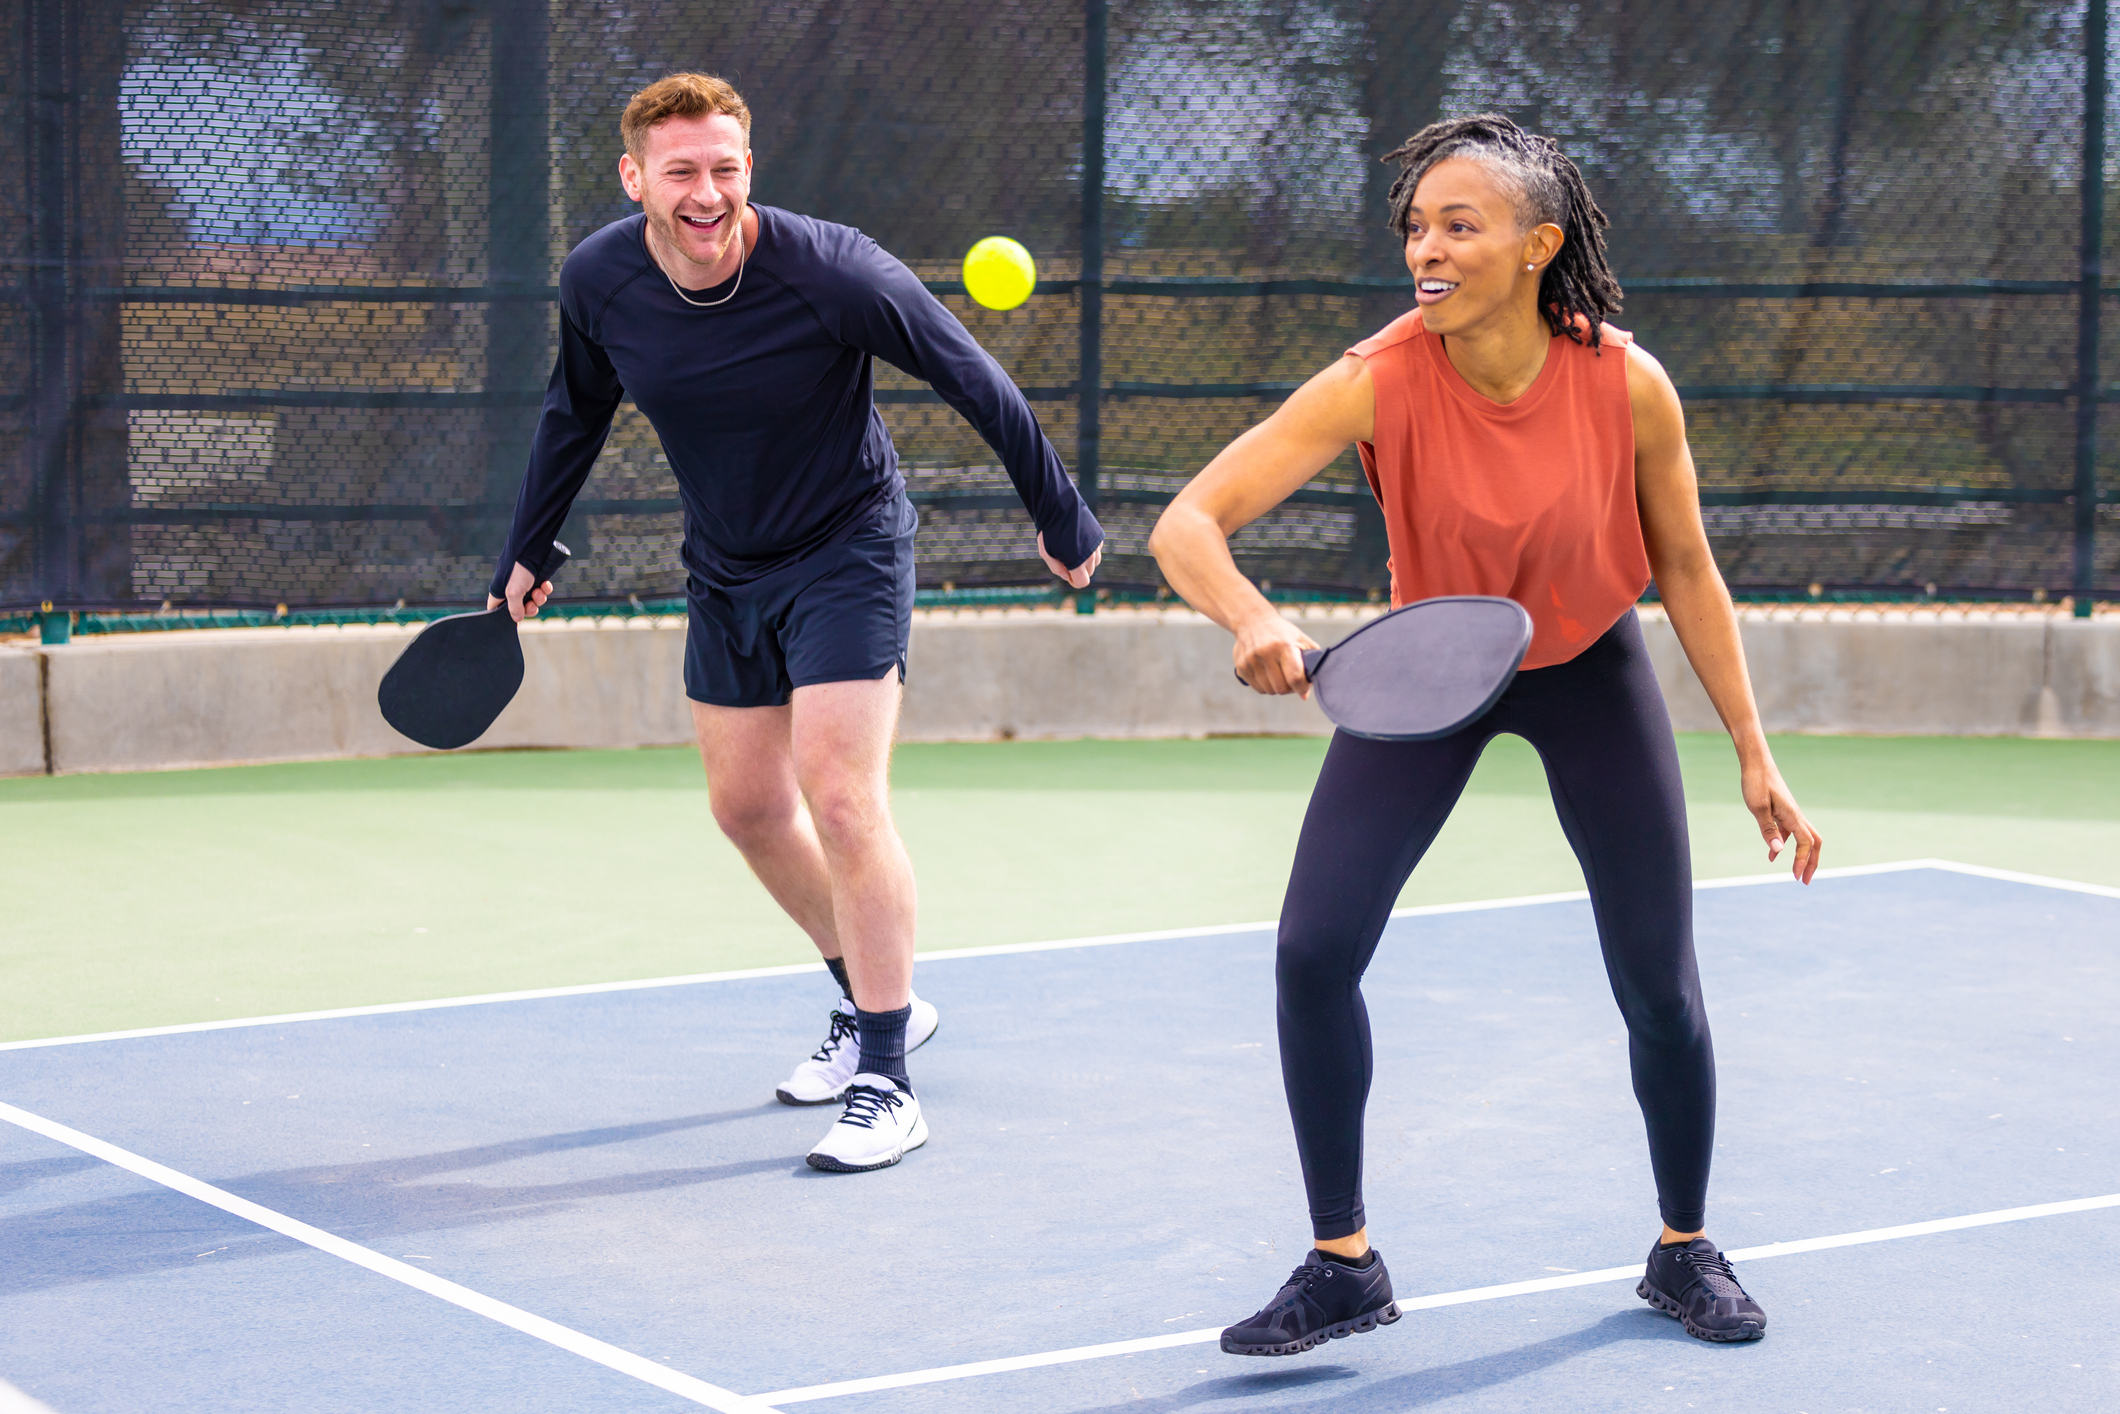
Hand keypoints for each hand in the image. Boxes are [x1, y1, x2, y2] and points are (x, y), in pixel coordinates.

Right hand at [484, 561, 553, 621]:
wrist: (533, 549)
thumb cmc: (518, 568)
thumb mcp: (514, 592)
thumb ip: (514, 608)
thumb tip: (517, 619)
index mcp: (499, 592)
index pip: (497, 610)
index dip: (506, 617)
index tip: (515, 621)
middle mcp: (511, 589)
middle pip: (520, 609)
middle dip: (529, 608)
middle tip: (531, 605)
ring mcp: (524, 584)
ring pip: (533, 600)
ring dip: (538, 598)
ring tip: (538, 591)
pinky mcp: (536, 579)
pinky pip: (542, 590)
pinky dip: (545, 589)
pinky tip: (545, 584)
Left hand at [1038, 532, 1101, 589]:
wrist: (1060, 506)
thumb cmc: (1049, 531)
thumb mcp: (1046, 553)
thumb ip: (1056, 568)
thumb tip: (1067, 576)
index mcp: (1077, 562)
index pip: (1083, 582)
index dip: (1075, 582)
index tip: (1069, 576)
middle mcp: (1090, 555)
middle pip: (1089, 573)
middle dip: (1079, 571)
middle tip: (1066, 560)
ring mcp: (1096, 545)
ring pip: (1095, 562)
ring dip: (1086, 561)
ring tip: (1073, 550)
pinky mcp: (1099, 535)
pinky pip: (1097, 549)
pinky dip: (1090, 549)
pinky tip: (1078, 540)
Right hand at [1232, 611, 1319, 697]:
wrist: (1253, 620)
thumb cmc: (1281, 632)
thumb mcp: (1300, 639)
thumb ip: (1310, 662)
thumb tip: (1306, 692)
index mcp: (1284, 646)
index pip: (1294, 677)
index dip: (1302, 688)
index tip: (1304, 689)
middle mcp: (1266, 652)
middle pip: (1281, 688)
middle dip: (1289, 689)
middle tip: (1291, 681)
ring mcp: (1251, 660)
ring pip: (1268, 690)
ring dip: (1276, 688)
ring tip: (1279, 676)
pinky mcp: (1241, 666)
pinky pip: (1257, 688)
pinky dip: (1265, 686)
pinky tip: (1267, 675)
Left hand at [1742, 756, 1821, 883]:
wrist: (1756, 763)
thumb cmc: (1756, 782)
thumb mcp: (1758, 807)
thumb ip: (1768, 829)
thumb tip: (1779, 851)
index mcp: (1793, 815)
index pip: (1806, 843)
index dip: (1803, 861)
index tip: (1795, 876)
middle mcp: (1796, 815)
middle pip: (1813, 842)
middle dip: (1812, 862)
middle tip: (1805, 881)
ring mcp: (1790, 813)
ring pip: (1804, 838)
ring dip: (1802, 856)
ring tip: (1795, 873)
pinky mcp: (1782, 811)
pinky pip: (1789, 832)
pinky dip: (1785, 845)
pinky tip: (1772, 855)